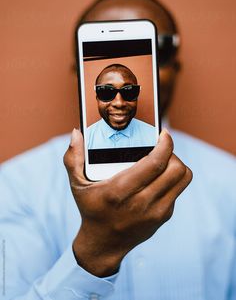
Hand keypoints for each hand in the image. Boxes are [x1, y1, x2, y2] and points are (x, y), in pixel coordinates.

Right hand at [64, 128, 191, 276]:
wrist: (104, 244)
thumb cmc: (90, 209)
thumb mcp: (77, 184)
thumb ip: (73, 158)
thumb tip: (76, 133)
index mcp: (120, 191)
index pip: (155, 163)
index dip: (165, 144)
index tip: (164, 134)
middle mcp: (142, 202)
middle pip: (176, 169)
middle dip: (172, 152)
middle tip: (160, 148)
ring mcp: (156, 212)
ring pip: (183, 178)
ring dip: (176, 165)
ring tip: (162, 161)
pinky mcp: (164, 216)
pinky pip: (177, 190)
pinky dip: (171, 179)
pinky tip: (157, 178)